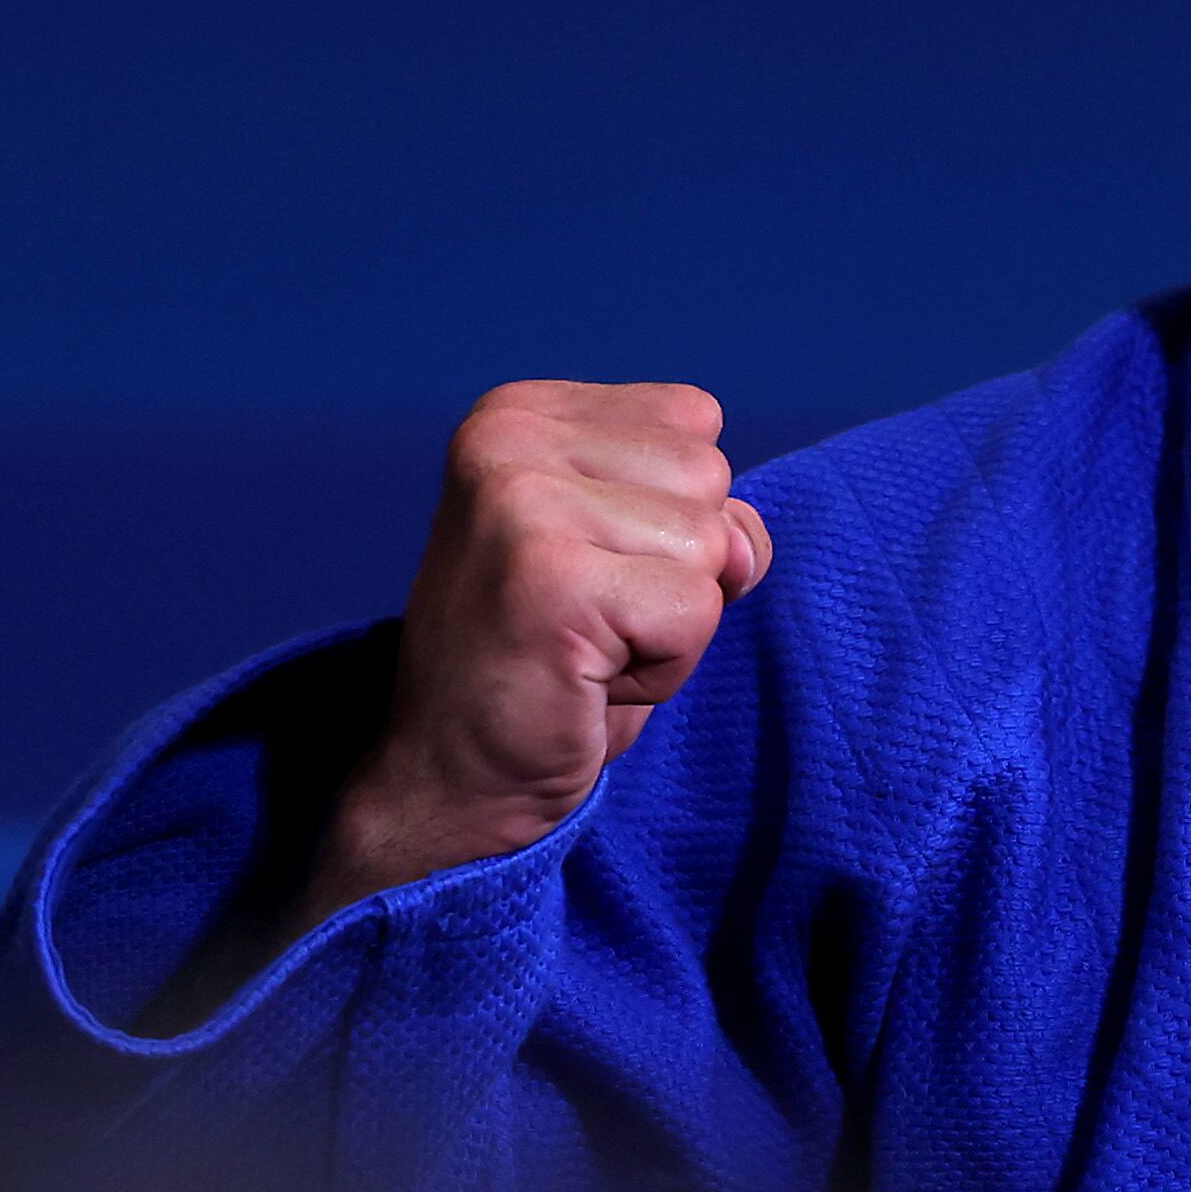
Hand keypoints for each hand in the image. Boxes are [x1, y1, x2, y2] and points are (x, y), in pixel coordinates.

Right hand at [303, 381, 770, 921]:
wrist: (449, 779)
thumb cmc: (548, 662)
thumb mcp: (625, 546)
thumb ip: (696, 506)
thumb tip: (741, 544)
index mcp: (520, 412)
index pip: (695, 422)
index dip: (672, 514)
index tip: (588, 571)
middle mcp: (509, 439)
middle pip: (711, 478)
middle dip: (677, 568)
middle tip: (586, 619)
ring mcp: (523, 504)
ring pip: (710, 544)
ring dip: (673, 622)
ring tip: (585, 648)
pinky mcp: (552, 579)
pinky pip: (698, 610)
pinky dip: (666, 666)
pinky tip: (586, 679)